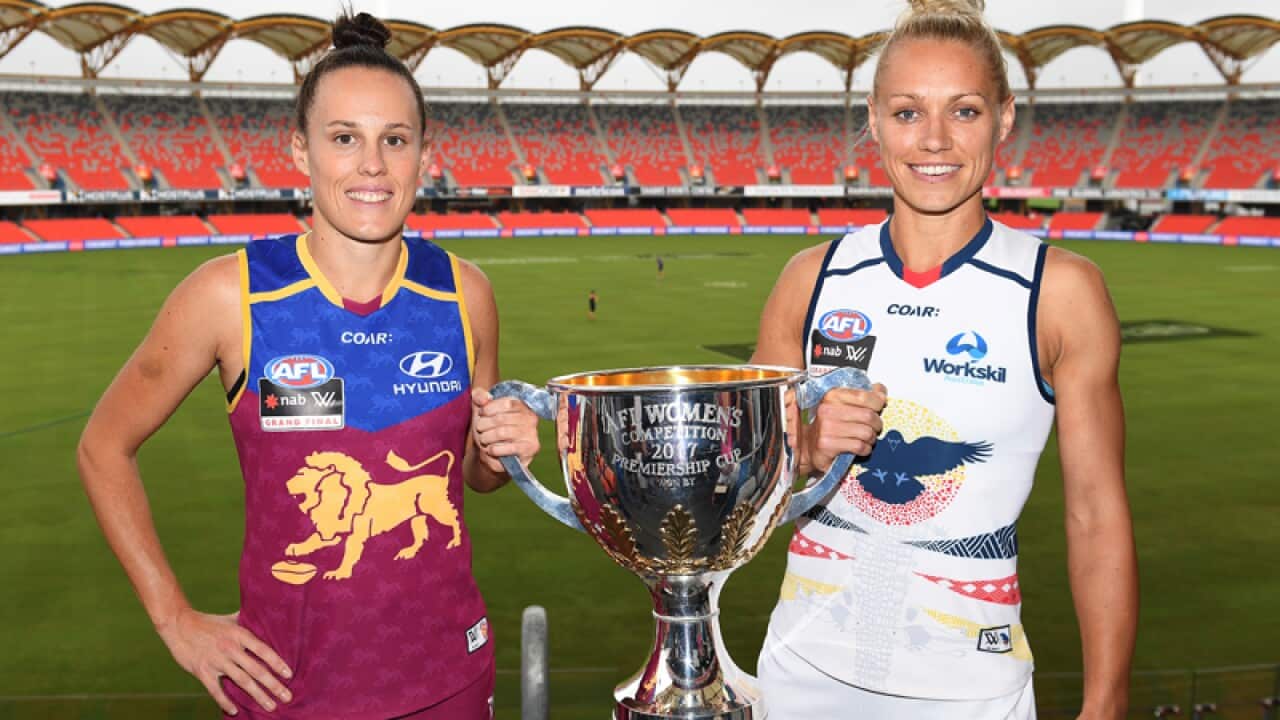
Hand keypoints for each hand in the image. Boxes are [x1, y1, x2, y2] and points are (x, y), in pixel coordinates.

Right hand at [156, 607, 291, 715]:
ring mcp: (217, 661)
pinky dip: (225, 702)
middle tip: (287, 697)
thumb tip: (265, 614)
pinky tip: (235, 711)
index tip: (289, 675)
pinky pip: (216, 690)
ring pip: (242, 681)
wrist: (179, 625)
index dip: (277, 663)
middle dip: (273, 685)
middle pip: (256, 670)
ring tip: (271, 706)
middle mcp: (231, 648)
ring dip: (258, 695)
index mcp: (239, 634)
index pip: (263, 650)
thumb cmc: (208, 622)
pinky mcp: (202, 671)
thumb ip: (248, 620)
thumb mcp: (231, 619)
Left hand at [471, 387, 539, 472]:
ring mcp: (532, 434)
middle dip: (484, 424)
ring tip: (483, 439)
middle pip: (501, 419)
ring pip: (501, 433)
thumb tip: (484, 398)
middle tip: (479, 429)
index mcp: (522, 405)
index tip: (480, 414)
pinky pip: (506, 449)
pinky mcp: (529, 450)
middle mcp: (530, 418)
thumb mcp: (482, 409)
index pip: (506, 403)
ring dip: (486, 437)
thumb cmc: (489, 428)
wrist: (494, 455)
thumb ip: (479, 396)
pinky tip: (490, 449)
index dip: (489, 409)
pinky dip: (493, 449)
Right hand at [804, 384, 887, 473]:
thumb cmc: (830, 425)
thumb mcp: (843, 405)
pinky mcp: (828, 445)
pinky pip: (859, 446)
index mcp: (832, 396)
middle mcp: (828, 410)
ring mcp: (827, 428)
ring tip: (866, 438)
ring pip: (866, 432)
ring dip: (871, 438)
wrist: (810, 446)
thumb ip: (863, 396)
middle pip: (868, 415)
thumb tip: (880, 390)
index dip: (878, 403)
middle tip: (874, 427)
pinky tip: (861, 448)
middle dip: (877, 424)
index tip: (879, 407)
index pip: (864, 396)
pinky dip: (865, 449)